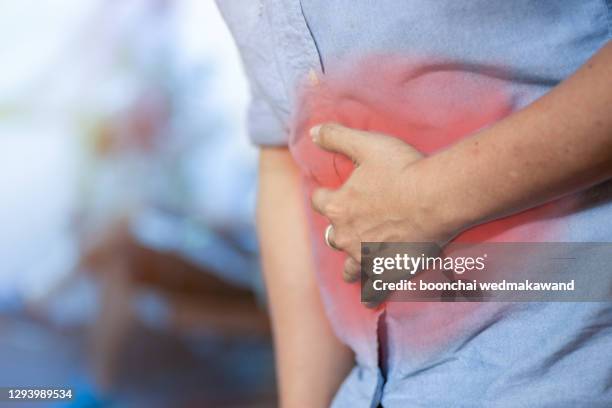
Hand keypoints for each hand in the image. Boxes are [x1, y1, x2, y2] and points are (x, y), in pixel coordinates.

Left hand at [310, 123, 457, 283]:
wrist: (438, 197)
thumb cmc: (403, 169)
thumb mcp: (367, 144)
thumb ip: (337, 136)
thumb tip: (311, 131)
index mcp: (339, 206)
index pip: (320, 202)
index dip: (326, 196)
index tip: (333, 194)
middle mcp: (347, 235)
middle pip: (332, 236)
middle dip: (339, 230)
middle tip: (353, 225)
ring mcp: (367, 257)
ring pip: (349, 267)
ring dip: (350, 264)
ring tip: (354, 265)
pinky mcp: (388, 271)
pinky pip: (373, 290)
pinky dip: (370, 294)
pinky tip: (370, 299)